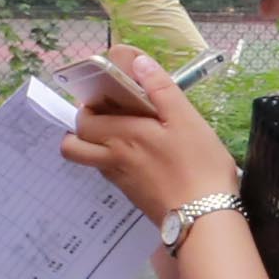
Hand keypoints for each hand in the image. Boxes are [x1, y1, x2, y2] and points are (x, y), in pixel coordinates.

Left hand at [57, 46, 237, 224]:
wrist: (205, 217)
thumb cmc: (200, 164)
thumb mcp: (186, 118)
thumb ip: (160, 88)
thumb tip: (137, 62)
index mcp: (122, 135)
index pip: (83, 119)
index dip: (88, 106)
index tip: (106, 98)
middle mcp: (112, 158)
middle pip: (73, 144)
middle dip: (82, 127)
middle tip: (107, 115)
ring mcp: (119, 180)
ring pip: (87, 162)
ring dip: (91, 147)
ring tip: (118, 135)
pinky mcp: (131, 195)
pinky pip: (107, 174)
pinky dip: (111, 162)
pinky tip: (137, 156)